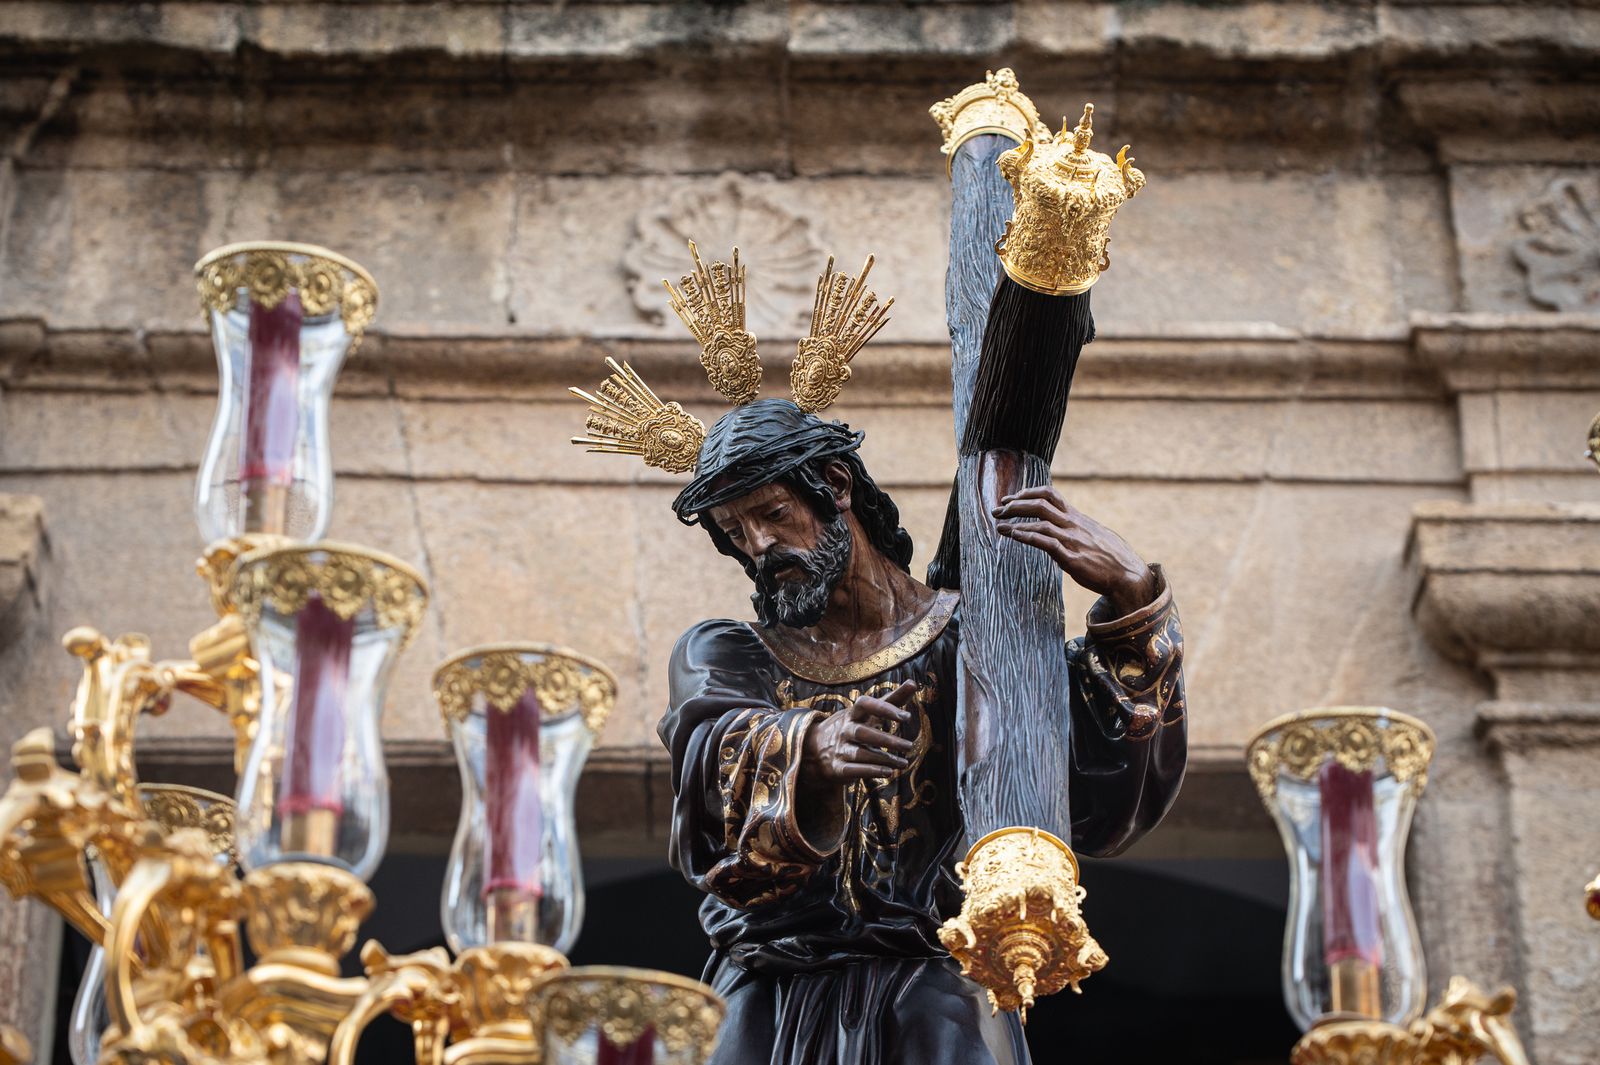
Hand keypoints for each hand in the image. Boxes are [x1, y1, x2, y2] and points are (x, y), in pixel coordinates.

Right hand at [800, 680, 917, 784]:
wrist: (814, 749)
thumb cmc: (851, 726)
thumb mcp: (867, 713)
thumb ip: (891, 700)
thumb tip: (913, 683)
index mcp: (852, 714)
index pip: (864, 704)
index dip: (884, 708)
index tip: (906, 717)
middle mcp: (844, 730)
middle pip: (863, 732)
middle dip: (887, 740)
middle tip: (909, 746)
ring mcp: (839, 749)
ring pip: (861, 754)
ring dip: (884, 759)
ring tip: (903, 763)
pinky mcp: (837, 768)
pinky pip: (854, 770)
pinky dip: (872, 771)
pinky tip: (889, 772)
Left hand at [993, 486, 1157, 616]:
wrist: (1129, 575)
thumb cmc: (1111, 557)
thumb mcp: (1092, 535)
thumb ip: (1075, 529)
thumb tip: (1060, 528)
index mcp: (1077, 518)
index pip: (1050, 495)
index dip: (1027, 493)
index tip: (1011, 498)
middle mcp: (1074, 525)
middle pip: (1041, 504)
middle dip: (1016, 504)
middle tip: (997, 509)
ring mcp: (1073, 541)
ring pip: (1041, 523)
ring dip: (1016, 522)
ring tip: (999, 525)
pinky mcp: (1073, 559)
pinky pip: (1047, 544)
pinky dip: (1027, 537)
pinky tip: (1013, 535)